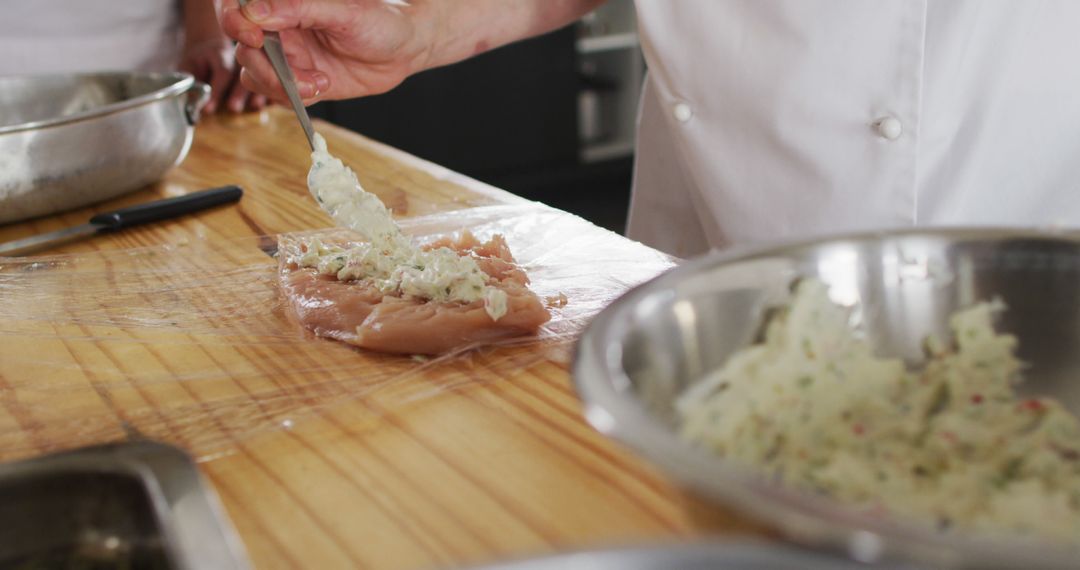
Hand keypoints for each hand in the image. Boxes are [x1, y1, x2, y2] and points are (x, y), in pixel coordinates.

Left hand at [179, 37, 268, 113]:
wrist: (214, 47)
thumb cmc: (200, 61)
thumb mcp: (188, 66)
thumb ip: (189, 81)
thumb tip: (185, 100)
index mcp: (219, 54)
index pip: (221, 72)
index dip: (216, 91)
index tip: (208, 109)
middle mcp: (238, 59)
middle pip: (242, 75)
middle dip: (238, 93)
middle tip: (233, 108)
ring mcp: (254, 64)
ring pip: (260, 77)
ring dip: (259, 94)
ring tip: (256, 106)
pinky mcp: (265, 73)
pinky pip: (273, 81)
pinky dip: (273, 93)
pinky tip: (273, 103)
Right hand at [218, 0, 437, 104]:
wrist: (405, 49)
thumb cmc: (380, 21)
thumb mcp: (343, 12)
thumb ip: (298, 9)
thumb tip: (255, 11)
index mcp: (285, 5)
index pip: (239, 10)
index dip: (236, 23)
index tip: (254, 37)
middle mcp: (281, 30)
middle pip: (244, 50)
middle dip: (265, 69)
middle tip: (297, 78)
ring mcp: (289, 57)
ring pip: (256, 76)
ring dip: (281, 87)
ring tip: (318, 84)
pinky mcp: (301, 81)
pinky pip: (278, 95)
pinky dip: (294, 98)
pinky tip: (321, 87)